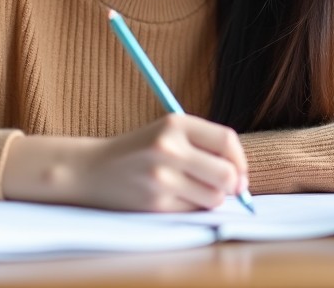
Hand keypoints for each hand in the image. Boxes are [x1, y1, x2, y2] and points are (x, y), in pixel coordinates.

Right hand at [80, 114, 248, 211]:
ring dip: (211, 198)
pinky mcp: (156, 203)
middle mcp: (169, 148)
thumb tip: (241, 179)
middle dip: (233, 184)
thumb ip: (204, 146)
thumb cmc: (139, 151)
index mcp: (175, 123)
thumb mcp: (168, 132)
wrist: (92, 170)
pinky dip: (191, 207)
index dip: (240, 159)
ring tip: (193, 190)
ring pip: (214, 197)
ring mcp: (162, 177)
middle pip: (226, 173)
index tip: (239, 170)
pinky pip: (193, 211)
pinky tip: (174, 198)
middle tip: (226, 187)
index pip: (226, 140)